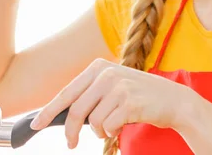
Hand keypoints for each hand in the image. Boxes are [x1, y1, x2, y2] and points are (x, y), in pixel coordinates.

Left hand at [29, 58, 192, 148]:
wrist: (174, 100)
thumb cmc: (139, 97)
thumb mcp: (113, 87)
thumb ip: (90, 95)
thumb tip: (61, 115)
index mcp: (98, 67)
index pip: (66, 92)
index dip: (49, 110)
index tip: (36, 124)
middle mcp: (106, 73)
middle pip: (75, 110)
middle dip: (70, 131)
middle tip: (70, 144)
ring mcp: (118, 86)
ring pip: (93, 121)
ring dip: (100, 131)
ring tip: (112, 126)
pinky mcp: (129, 101)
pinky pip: (108, 126)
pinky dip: (113, 131)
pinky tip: (123, 124)